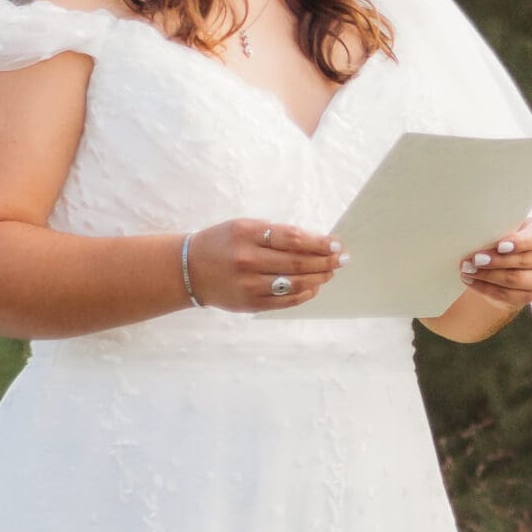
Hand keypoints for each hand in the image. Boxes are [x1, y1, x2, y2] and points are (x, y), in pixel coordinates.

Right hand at [184, 219, 342, 312]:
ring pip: (295, 284)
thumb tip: (313, 241)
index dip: (319, 243)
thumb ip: (274, 233)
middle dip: (325, 261)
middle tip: (341, 260)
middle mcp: (247, 260)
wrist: (189, 269)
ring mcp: (249, 285)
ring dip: (318, 278)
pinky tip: (314, 288)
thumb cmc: (222, 243)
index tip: (336, 244)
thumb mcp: (243, 227)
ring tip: (330, 273)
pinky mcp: (250, 304)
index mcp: (247, 235)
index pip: (292, 239)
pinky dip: (304, 295)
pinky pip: (285, 302)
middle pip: (297, 263)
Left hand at [457, 217, 531, 312]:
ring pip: (514, 279)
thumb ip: (501, 228)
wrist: (509, 259)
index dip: (519, 243)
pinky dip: (484, 288)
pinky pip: (506, 294)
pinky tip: (471, 280)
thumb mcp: (507, 225)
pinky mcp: (529, 296)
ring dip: (487, 275)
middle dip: (497, 260)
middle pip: (524, 261)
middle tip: (476, 259)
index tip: (500, 246)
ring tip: (468, 269)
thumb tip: (479, 234)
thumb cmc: (507, 235)